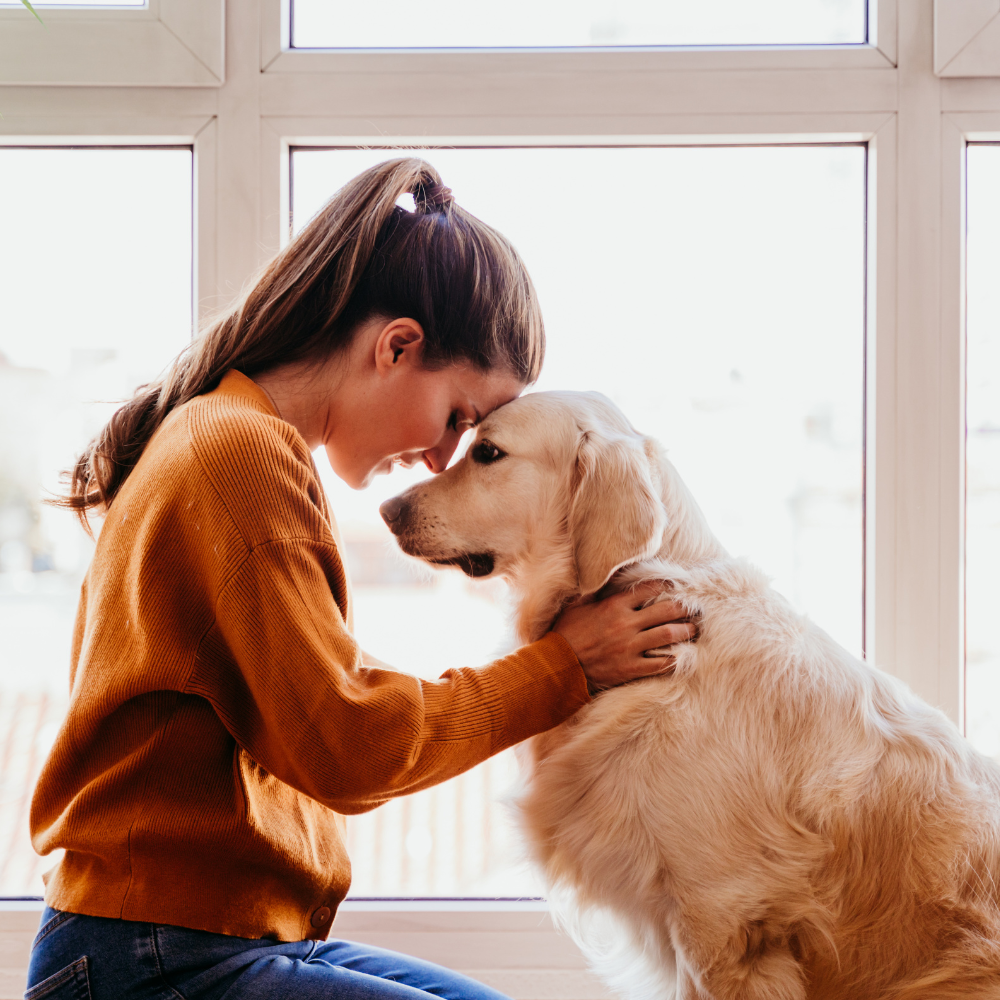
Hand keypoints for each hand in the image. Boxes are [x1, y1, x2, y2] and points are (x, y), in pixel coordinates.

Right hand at [553, 581, 695, 692]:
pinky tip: (683, 657)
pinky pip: (660, 664)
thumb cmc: (565, 633)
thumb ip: (595, 592)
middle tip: (696, 608)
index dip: (666, 584)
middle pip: (666, 611)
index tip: (677, 584)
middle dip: (685, 608)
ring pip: (669, 635)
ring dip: (686, 631)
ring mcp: (630, 647)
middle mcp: (626, 624)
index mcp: (614, 605)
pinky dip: (675, 659)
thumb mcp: (577, 605)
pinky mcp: (631, 668)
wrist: (558, 666)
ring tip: (695, 629)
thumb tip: (604, 578)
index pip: (649, 589)